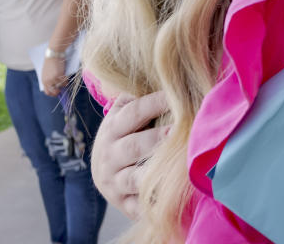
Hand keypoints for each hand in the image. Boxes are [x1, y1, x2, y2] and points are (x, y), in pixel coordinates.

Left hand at [41, 56, 66, 96]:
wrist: (53, 54)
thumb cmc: (50, 62)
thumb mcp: (46, 73)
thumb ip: (49, 80)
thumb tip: (54, 86)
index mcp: (43, 80)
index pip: (47, 92)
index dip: (53, 93)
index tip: (57, 92)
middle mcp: (47, 81)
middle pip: (53, 91)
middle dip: (58, 92)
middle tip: (62, 90)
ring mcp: (53, 79)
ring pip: (60, 86)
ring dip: (63, 84)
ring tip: (64, 80)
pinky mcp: (59, 76)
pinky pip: (64, 81)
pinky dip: (66, 80)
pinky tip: (66, 76)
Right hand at [90, 91, 167, 218]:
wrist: (104, 175)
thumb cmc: (123, 138)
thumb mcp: (121, 117)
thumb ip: (135, 100)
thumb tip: (165, 75)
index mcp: (112, 130)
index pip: (134, 113)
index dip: (156, 103)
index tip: (178, 96)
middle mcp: (110, 156)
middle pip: (135, 146)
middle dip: (157, 139)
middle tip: (179, 132)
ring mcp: (115, 182)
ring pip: (135, 178)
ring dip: (155, 173)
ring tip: (177, 167)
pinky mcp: (123, 204)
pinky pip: (138, 206)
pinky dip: (153, 204)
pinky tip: (171, 200)